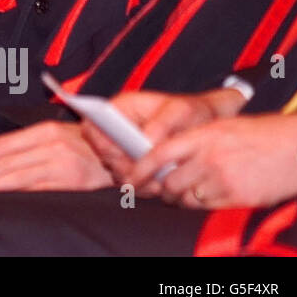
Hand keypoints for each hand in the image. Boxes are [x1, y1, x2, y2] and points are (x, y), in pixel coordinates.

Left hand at [0, 122, 112, 192]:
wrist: (124, 161)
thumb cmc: (88, 151)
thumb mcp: (58, 138)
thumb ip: (29, 144)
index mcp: (46, 130)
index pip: (3, 144)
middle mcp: (53, 143)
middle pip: (5, 160)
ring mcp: (62, 162)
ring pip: (15, 175)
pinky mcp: (70, 181)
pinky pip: (33, 188)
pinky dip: (11, 193)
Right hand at [82, 88, 244, 180]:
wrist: (204, 124)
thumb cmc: (190, 112)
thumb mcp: (180, 111)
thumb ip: (161, 124)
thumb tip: (145, 142)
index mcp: (119, 109)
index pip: (92, 126)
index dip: (100, 143)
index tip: (120, 154)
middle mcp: (116, 130)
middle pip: (103, 154)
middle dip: (121, 167)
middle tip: (142, 177)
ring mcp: (124, 148)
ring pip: (115, 170)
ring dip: (132, 180)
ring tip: (156, 185)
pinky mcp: (134, 164)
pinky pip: (130, 179)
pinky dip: (142, 186)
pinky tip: (158, 187)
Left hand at [128, 113, 296, 208]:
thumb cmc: (261, 133)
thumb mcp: (221, 127)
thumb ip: (194, 140)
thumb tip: (166, 156)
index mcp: (201, 135)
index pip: (158, 154)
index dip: (139, 170)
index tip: (130, 180)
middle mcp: (208, 158)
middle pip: (168, 182)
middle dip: (161, 189)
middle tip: (161, 189)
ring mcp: (223, 179)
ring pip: (186, 198)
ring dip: (181, 198)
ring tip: (185, 193)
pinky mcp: (237, 197)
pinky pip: (207, 206)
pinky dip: (202, 204)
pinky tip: (209, 195)